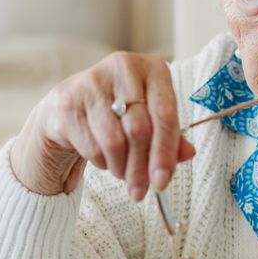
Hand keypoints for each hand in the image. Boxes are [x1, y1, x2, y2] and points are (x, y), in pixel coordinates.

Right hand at [10, 52, 195, 198]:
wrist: (70, 105)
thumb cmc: (119, 112)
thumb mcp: (150, 118)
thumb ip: (171, 136)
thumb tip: (188, 154)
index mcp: (152, 68)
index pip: (165, 114)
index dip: (165, 152)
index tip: (162, 182)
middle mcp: (123, 67)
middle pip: (139, 130)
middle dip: (141, 168)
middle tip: (140, 191)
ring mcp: (92, 82)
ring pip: (114, 141)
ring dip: (121, 167)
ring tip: (122, 171)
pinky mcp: (69, 101)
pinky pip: (92, 146)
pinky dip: (101, 162)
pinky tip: (103, 157)